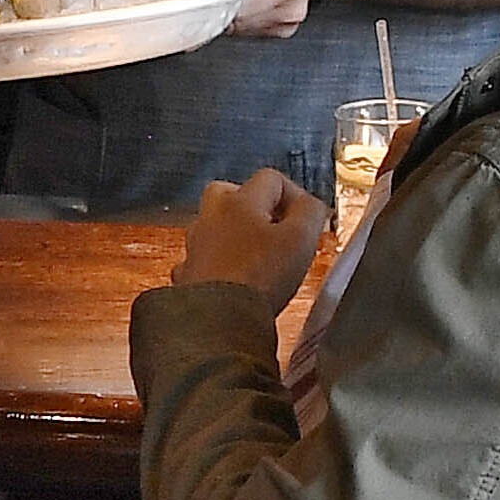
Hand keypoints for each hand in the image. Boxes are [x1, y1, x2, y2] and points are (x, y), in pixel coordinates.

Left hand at [174, 169, 326, 307]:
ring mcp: (195, 246)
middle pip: (232, 193)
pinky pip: (202, 260)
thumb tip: (310, 204)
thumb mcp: (301, 238)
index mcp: (241, 202)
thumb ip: (311, 211)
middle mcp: (212, 217)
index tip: (306, 218)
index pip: (271, 179)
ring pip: (214, 227)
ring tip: (257, 257)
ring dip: (235, 235)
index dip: (294, 195)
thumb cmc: (259, 278)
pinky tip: (233, 279)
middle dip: (256, 206)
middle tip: (276, 230)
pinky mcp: (188, 275)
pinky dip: (217, 265)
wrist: (218, 321)